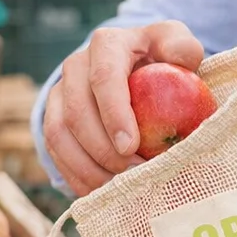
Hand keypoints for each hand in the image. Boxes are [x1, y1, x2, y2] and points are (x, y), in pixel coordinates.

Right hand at [43, 21, 203, 195]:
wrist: (135, 65)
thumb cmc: (161, 59)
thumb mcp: (177, 45)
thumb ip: (182, 47)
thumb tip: (182, 61)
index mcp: (107, 44)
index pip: (104, 78)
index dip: (113, 114)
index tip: (130, 147)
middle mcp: (76, 65)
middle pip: (77, 112)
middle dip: (102, 150)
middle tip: (132, 174)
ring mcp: (60, 92)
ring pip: (58, 134)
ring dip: (87, 167)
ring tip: (118, 187)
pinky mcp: (54, 117)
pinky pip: (55, 151)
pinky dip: (76, 175)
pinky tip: (100, 191)